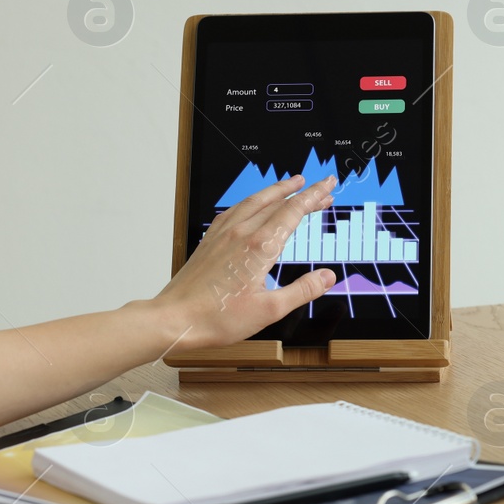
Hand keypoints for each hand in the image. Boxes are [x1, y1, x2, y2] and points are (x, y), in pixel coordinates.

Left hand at [154, 175, 338, 350]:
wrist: (175, 319)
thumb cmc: (217, 317)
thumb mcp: (270, 310)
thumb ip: (302, 291)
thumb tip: (327, 277)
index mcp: (259, 247)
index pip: (293, 211)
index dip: (314, 196)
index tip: (327, 185)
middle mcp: (240, 233)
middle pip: (276, 201)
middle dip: (301, 191)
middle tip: (320, 186)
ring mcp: (223, 234)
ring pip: (254, 201)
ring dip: (276, 190)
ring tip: (291, 184)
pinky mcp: (210, 240)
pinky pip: (234, 210)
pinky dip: (251, 201)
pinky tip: (252, 204)